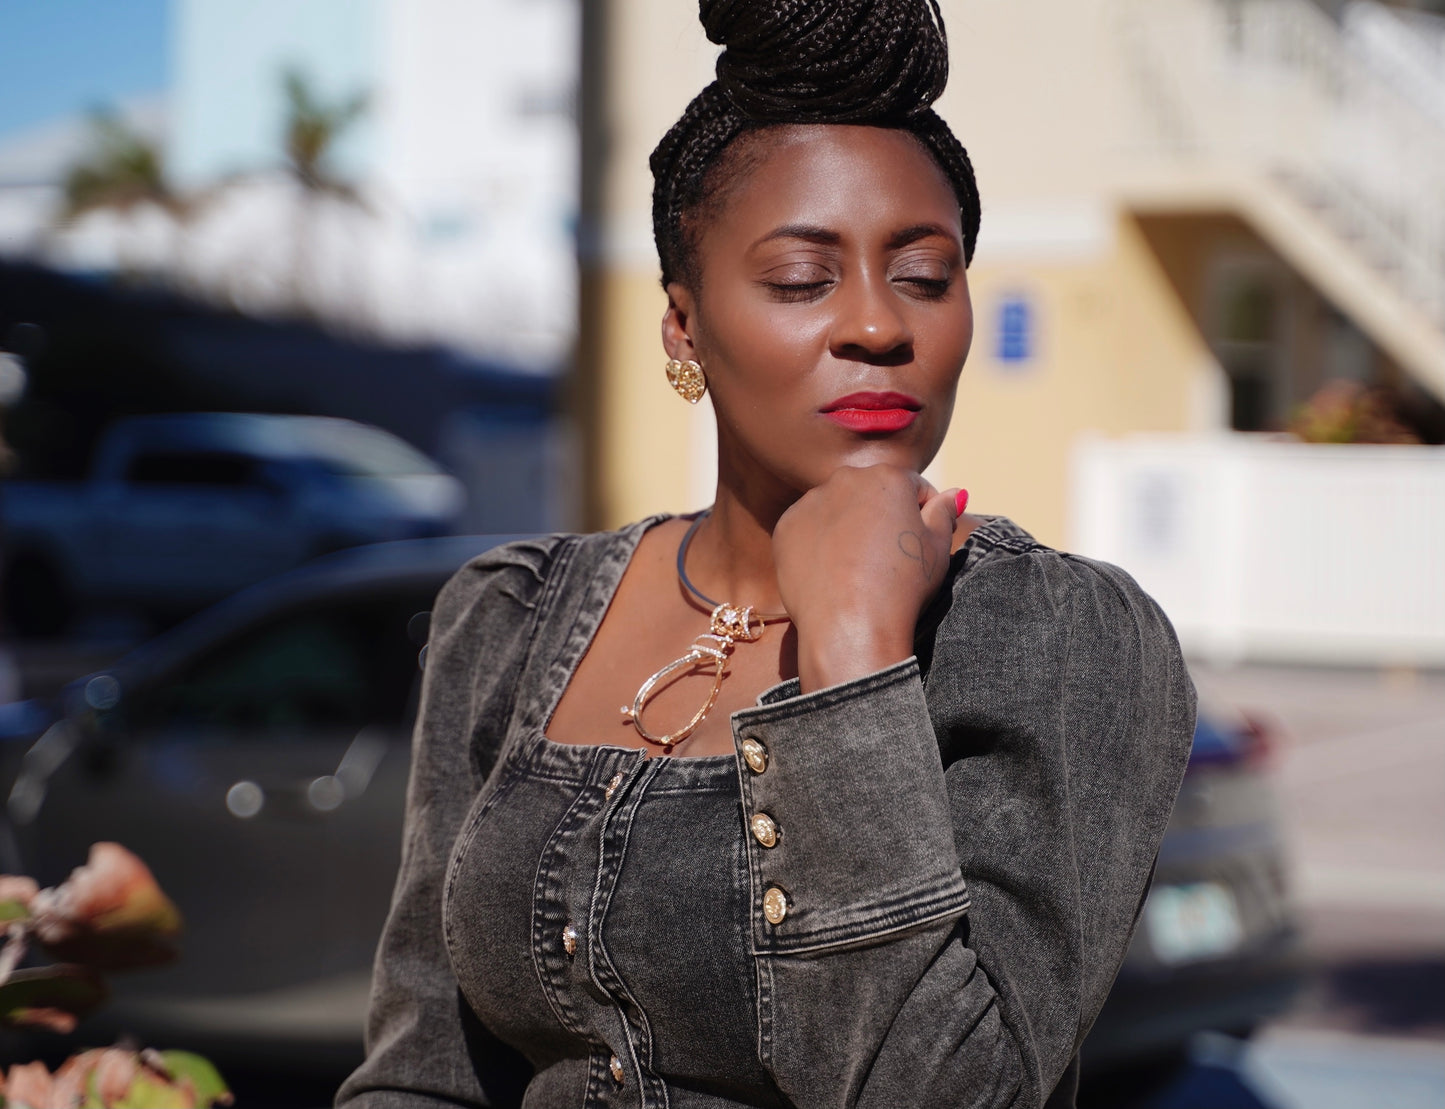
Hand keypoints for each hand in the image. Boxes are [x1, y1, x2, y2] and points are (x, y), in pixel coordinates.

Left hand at [773, 464, 961, 691]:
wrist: (850, 625)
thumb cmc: (901, 586)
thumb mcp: (937, 548)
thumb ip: (944, 512)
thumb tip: (954, 493)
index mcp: (888, 476)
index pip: (913, 486)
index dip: (922, 514)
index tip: (920, 541)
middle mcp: (846, 478)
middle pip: (872, 492)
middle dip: (882, 515)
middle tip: (888, 557)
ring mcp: (811, 501)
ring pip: (838, 508)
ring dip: (849, 526)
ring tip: (858, 568)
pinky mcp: (786, 527)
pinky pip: (808, 528)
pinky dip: (819, 543)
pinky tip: (831, 571)